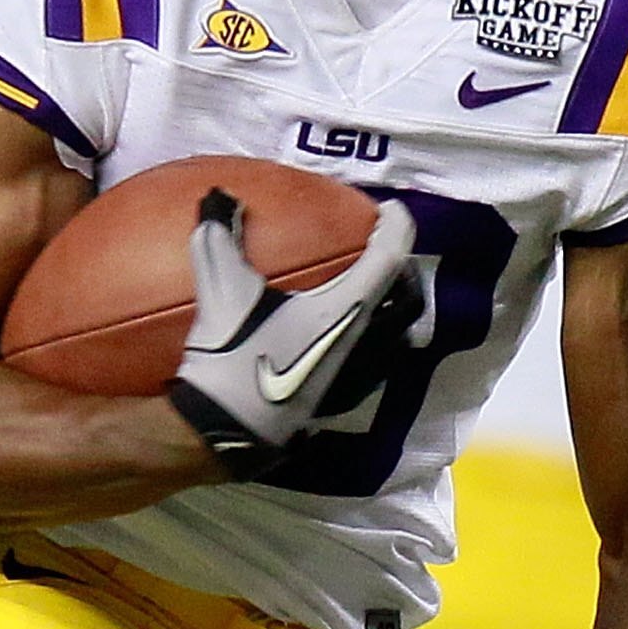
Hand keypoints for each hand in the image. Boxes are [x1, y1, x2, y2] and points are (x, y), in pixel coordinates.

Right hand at [169, 190, 425, 476]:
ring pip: (397, 337)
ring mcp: (358, 377)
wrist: (225, 430)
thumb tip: (219, 197)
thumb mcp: (222, 291)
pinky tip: (339, 339)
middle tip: (382, 254)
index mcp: (348, 308)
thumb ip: (220, 238)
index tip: (389, 210)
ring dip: (391, 311)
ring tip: (368, 296)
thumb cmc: (235, 359)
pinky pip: (374, 363)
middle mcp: (365, 341)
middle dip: (403, 273)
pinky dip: (371, 341)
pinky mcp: (342, 401)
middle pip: (408, 300)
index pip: (390, 256)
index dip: (397, 226)